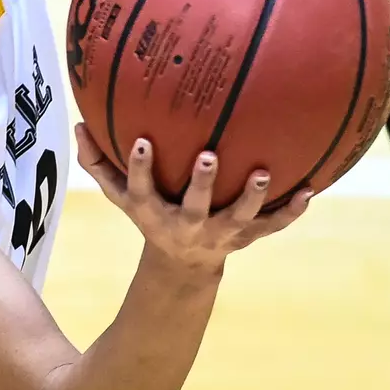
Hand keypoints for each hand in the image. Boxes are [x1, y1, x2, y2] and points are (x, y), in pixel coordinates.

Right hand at [76, 125, 311, 274]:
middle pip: (194, 205)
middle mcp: (187, 224)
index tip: (142, 141)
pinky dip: (291, 211)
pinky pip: (272, 225)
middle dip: (201, 183)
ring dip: (252, 197)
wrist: (182, 266)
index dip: (140, 168)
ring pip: (238, 217)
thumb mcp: (121, 195)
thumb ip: (98, 163)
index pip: (142, 189)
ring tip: (265, 172)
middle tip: (208, 156)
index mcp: (154, 211)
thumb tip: (80, 123)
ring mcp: (220, 233)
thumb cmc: (150, 212)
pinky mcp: (247, 237)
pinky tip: (310, 190)